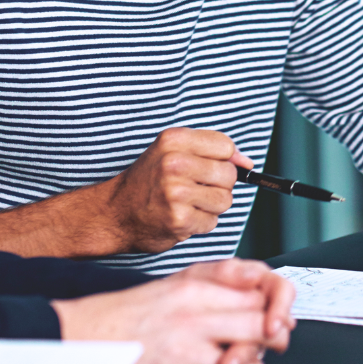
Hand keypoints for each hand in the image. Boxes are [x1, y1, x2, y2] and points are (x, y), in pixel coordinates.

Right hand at [53, 258, 295, 363]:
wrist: (92, 336)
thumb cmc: (137, 310)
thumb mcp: (182, 278)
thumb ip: (225, 277)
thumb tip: (263, 284)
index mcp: (198, 284)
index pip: (261, 290)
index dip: (278, 303)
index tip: (278, 313)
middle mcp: (195, 313)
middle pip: (262, 323)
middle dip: (275, 334)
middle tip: (271, 337)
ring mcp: (189, 347)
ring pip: (250, 355)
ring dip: (255, 357)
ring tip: (244, 352)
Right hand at [104, 128, 254, 253]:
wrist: (115, 213)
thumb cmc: (149, 181)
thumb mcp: (173, 152)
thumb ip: (211, 151)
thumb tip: (248, 163)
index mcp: (173, 140)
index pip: (225, 146)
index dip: (227, 160)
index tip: (213, 168)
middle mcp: (173, 163)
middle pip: (229, 175)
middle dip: (219, 185)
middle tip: (196, 189)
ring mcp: (175, 193)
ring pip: (225, 200)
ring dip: (211, 206)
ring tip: (188, 203)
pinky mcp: (178, 219)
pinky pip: (212, 222)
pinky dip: (200, 223)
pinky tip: (181, 216)